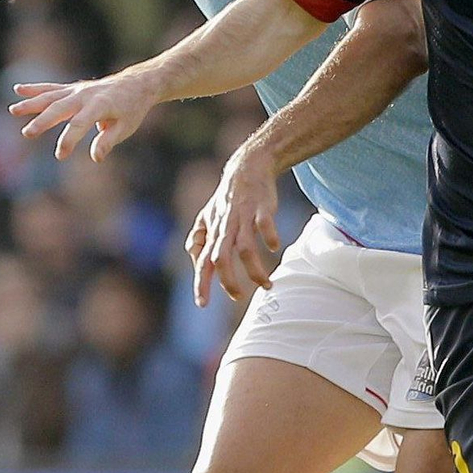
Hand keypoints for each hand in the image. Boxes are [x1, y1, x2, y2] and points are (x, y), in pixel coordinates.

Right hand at [9, 73, 156, 161]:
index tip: (60, 155)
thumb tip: (96, 158)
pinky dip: (36, 89)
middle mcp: (86, 95)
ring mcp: (78, 90)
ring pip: (51, 96)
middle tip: (27, 133)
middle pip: (60, 109)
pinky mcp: (74, 88)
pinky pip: (52, 88)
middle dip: (43, 121)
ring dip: (32, 103)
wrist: (137, 84)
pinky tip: (18, 89)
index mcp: (100, 105)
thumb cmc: (132, 109)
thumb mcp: (126, 127)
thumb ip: (109, 141)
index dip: (69, 140)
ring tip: (14, 110)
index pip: (80, 124)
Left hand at [188, 151, 281, 305]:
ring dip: (256, 269)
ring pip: (245, 248)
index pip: (203, 262)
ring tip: (267, 285)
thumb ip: (200, 240)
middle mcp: (226, 227)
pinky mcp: (261, 208)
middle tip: (239, 297)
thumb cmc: (227, 198)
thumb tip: (196, 262)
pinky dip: (270, 237)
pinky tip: (275, 248)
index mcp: (213, 233)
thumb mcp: (207, 217)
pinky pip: (264, 224)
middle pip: (222, 258)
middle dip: (229, 281)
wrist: (247, 168)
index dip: (201, 283)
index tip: (202, 304)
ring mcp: (243, 217)